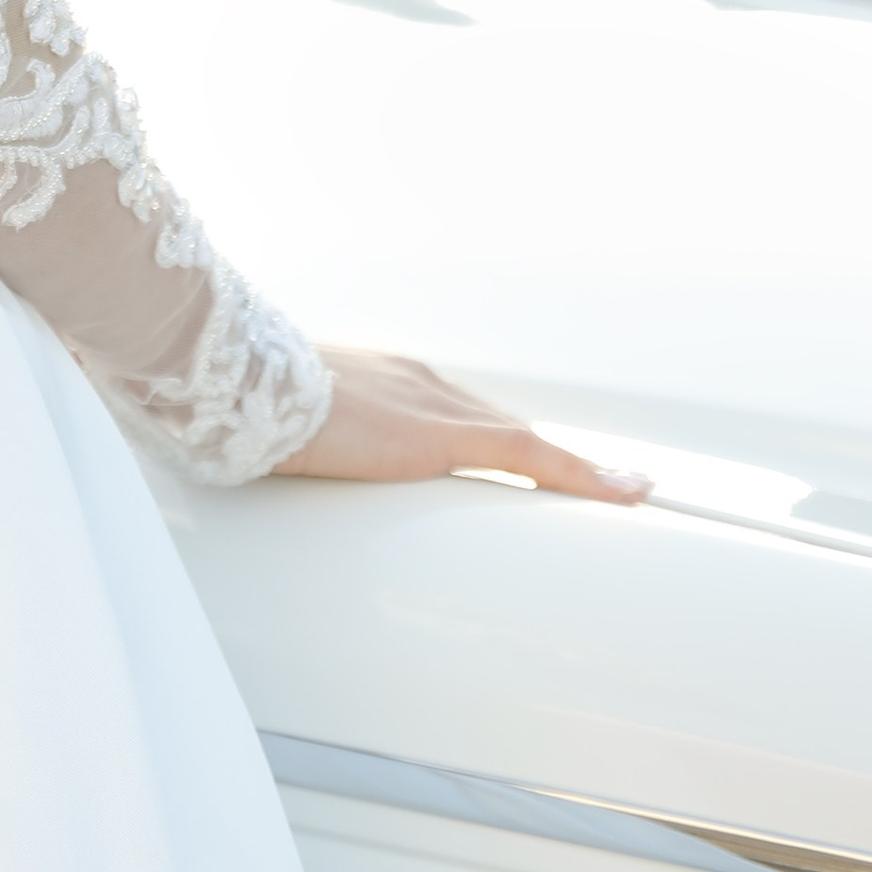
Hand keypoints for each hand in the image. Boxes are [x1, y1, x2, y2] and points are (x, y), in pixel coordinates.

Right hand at [278, 348, 650, 499]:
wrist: (243, 383)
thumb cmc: (252, 406)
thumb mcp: (292, 429)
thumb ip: (313, 447)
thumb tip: (297, 474)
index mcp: (394, 380)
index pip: (464, 415)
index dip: (504, 440)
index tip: (530, 458)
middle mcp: (427, 384)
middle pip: (505, 428)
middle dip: (550, 459)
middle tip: (604, 483)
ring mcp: (439, 408)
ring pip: (527, 442)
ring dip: (576, 469)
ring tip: (627, 490)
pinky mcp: (444, 437)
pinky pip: (531, 457)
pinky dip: (580, 475)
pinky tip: (623, 491)